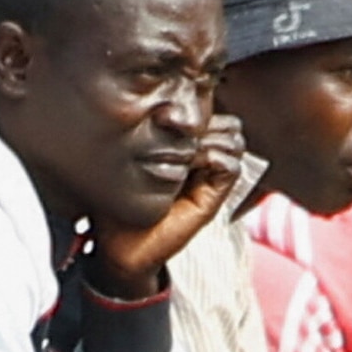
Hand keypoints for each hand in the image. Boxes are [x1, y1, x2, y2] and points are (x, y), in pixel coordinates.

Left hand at [84, 120, 249, 297]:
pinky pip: (231, 166)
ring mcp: (208, 179)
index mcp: (182, 149)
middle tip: (180, 131)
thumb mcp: (122, 162)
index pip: (209, 113)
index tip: (166, 114)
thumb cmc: (117, 206)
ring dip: (211, 137)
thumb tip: (138, 102)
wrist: (120, 248)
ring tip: (184, 148)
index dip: (196, 108)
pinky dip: (214, 157)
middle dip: (209, 119)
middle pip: (229, 123)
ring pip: (235, 141)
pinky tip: (191, 162)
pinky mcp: (212, 197)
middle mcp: (200, 162)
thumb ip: (137, 134)